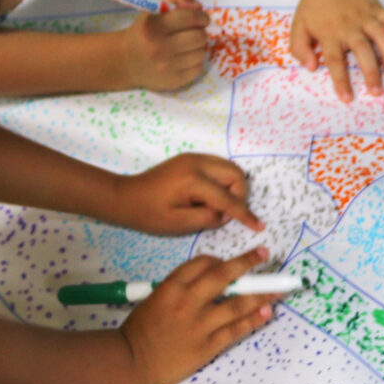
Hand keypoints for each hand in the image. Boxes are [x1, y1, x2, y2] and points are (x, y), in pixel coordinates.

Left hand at [111, 154, 262, 235]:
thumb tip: (225, 214)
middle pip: (235, 174)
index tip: (258, 226)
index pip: (227, 198)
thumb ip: (207, 218)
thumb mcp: (178, 224)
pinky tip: (209, 196)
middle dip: (239, 195)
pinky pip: (218, 167)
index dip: (244, 214)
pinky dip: (221, 181)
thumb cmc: (148, 214)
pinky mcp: (191, 159)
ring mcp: (194, 157)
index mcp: (193, 180)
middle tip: (227, 214)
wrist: (125, 197)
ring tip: (217, 206)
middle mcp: (197, 162)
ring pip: (229, 168)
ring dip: (231, 187)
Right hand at [119, 0, 211, 92]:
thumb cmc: (144, 30)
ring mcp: (166, 67)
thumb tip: (198, 7)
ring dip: (198, 47)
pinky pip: (198, 68)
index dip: (201, 16)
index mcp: (152, 27)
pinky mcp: (173, 81)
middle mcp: (158, 48)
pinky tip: (183, 58)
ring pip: (201, 52)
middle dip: (200, 31)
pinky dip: (195, 61)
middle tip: (194, 31)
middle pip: (199, 36)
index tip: (201, 18)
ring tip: (186, 45)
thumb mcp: (154, 7)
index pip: (189, 17)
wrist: (126, 61)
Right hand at [120, 249, 279, 383]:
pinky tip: (267, 312)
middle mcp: (188, 301)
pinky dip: (254, 319)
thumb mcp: (155, 299)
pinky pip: (236, 329)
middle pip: (224, 275)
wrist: (131, 361)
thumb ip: (180, 289)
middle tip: (265, 255)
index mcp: (172, 286)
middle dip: (248, 262)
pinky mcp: (207, 346)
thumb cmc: (140, 330)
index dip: (221, 260)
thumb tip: (210, 281)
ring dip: (261, 294)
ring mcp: (199, 324)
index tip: (233, 263)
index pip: (203, 263)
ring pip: (237, 303)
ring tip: (278, 289)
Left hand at [291, 0, 383, 101]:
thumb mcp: (298, 25)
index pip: (335, 60)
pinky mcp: (379, 9)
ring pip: (383, 37)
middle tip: (377, 92)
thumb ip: (300, 48)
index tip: (348, 98)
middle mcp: (350, 26)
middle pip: (363, 51)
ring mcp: (367, 17)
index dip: (341, 81)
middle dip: (371, 73)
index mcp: (329, 32)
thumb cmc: (315, 5)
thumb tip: (311, 67)